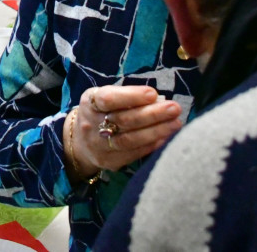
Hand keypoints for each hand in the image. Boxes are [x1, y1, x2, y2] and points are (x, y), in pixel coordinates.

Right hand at [64, 84, 181, 178]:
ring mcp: (99, 145)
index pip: (109, 99)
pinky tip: (166, 138)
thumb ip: (127, 96)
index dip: (131, 96)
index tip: (153, 94)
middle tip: (174, 108)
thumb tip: (158, 100)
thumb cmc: (101, 112)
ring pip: (130, 139)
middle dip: (152, 114)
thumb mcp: (105, 97)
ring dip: (156, 131)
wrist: (80, 141)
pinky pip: (134, 154)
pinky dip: (152, 145)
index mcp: (90, 103)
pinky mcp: (109, 161)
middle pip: (123, 120)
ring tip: (176, 123)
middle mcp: (91, 124)